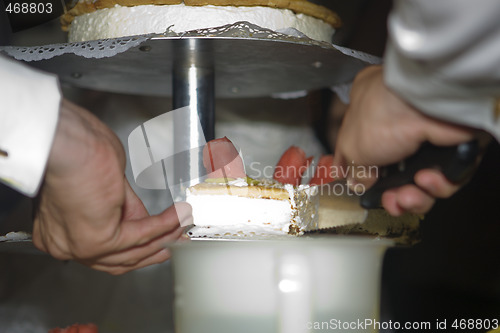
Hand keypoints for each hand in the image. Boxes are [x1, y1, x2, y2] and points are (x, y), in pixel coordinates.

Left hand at [33, 99, 191, 274]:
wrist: (66, 144)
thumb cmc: (72, 151)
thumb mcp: (102, 186)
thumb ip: (119, 208)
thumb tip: (138, 218)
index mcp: (57, 233)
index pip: (100, 253)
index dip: (133, 249)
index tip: (154, 243)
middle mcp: (64, 245)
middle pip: (117, 260)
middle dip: (150, 253)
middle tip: (170, 245)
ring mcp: (80, 246)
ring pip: (132, 250)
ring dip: (162, 237)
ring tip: (181, 224)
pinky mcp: (99, 240)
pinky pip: (140, 235)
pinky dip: (163, 225)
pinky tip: (177, 215)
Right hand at [333, 66, 475, 215]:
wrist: (423, 103)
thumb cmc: (380, 115)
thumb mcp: (351, 148)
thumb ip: (354, 169)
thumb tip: (357, 183)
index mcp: (367, 114)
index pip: (363, 151)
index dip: (362, 174)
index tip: (361, 190)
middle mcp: (398, 124)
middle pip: (395, 172)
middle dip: (393, 196)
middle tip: (391, 201)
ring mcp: (427, 137)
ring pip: (422, 181)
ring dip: (414, 196)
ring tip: (407, 196)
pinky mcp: (453, 148)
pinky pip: (446, 179)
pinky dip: (437, 185)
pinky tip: (426, 179)